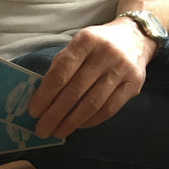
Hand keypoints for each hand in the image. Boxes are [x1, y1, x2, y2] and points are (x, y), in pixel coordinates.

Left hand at [28, 17, 156, 137]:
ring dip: (71, 122)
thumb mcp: (77, 45)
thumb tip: (41, 99)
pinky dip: (90, 121)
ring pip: (92, 103)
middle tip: (42, 129)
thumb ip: (60, 67)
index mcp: (86, 41)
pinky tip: (78, 126)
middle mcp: (105, 53)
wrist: (135, 36)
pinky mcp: (134, 84)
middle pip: (75, 91)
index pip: (61, 72)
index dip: (45, 95)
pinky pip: (109, 109)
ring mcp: (122, 69)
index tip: (34, 112)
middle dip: (55, 114)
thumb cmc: (98, 45)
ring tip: (57, 132)